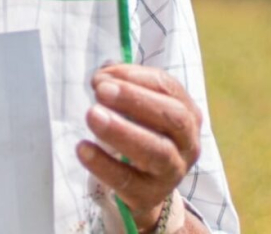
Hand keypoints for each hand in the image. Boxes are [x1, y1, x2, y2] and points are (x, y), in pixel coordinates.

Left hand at [76, 64, 201, 231]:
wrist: (146, 187)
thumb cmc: (141, 133)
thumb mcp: (136, 108)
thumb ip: (120, 86)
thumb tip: (102, 75)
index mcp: (187, 112)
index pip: (167, 87)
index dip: (134, 77)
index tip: (101, 75)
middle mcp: (188, 142)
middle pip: (172, 117)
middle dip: (134, 99)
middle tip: (100, 90)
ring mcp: (173, 171)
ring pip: (156, 151)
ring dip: (122, 131)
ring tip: (92, 115)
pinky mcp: (150, 195)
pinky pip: (129, 181)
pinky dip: (104, 164)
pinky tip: (83, 148)